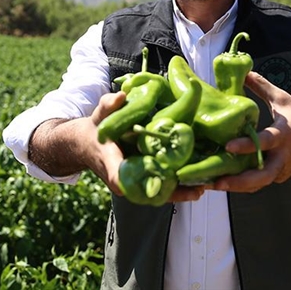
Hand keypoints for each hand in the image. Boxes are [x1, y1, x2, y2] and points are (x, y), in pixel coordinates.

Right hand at [88, 92, 204, 202]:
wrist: (89, 144)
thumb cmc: (97, 130)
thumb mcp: (100, 115)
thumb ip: (108, 105)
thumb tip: (121, 97)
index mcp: (111, 162)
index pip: (119, 174)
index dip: (138, 180)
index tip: (153, 182)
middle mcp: (124, 178)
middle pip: (147, 189)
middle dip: (170, 190)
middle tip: (194, 189)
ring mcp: (134, 182)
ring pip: (157, 191)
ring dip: (179, 192)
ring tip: (201, 189)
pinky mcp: (142, 180)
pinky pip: (161, 187)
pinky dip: (177, 188)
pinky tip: (197, 185)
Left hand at [211, 71, 290, 192]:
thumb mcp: (283, 99)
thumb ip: (262, 87)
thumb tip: (244, 71)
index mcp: (284, 134)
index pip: (266, 142)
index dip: (247, 146)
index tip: (228, 147)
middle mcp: (283, 156)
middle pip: (263, 176)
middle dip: (239, 181)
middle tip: (217, 182)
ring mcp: (281, 169)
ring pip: (259, 184)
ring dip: (237, 187)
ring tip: (212, 185)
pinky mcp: (278, 177)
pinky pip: (259, 183)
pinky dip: (242, 184)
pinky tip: (222, 181)